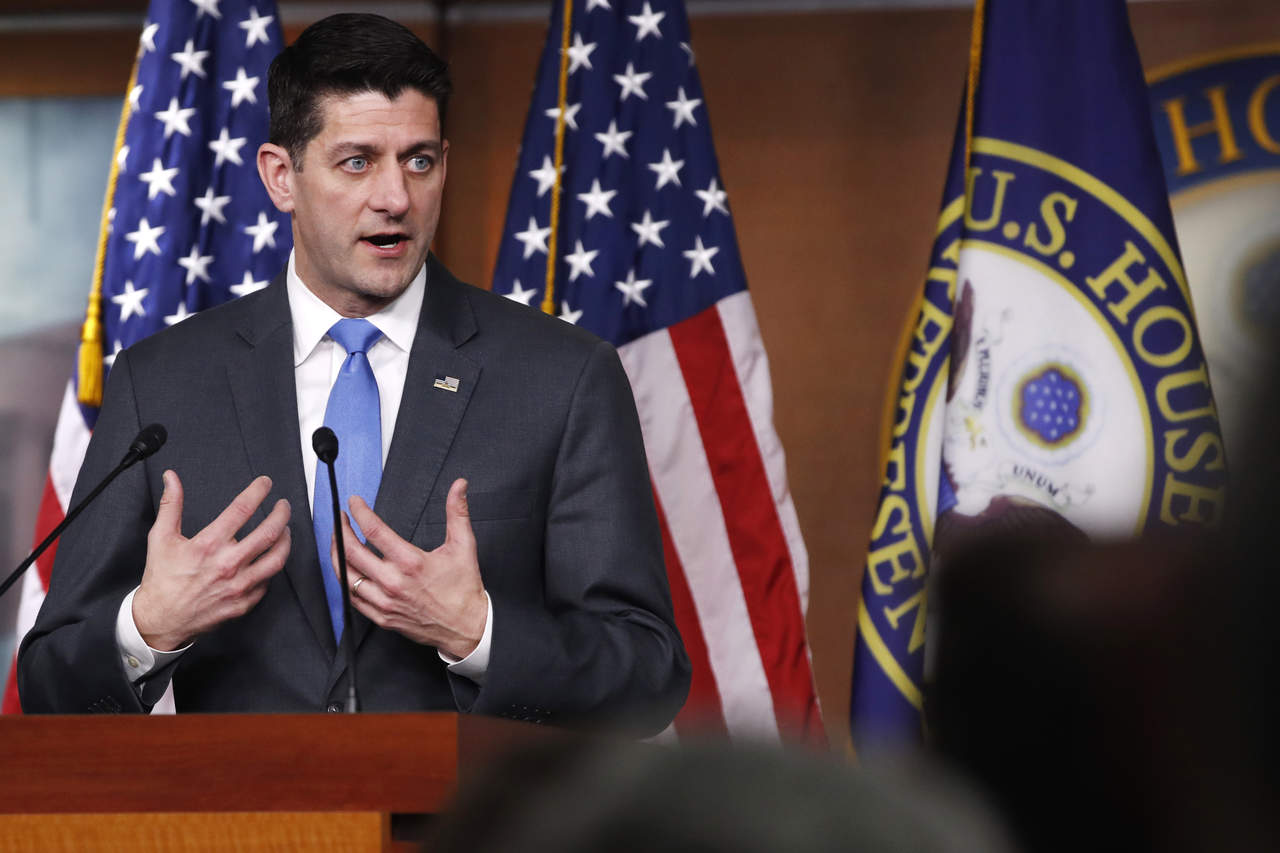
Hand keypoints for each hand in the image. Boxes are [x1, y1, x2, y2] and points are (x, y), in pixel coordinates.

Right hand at [133, 471, 291, 650]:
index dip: (258, 491)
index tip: (265, 483)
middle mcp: (228, 564)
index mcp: (209, 545)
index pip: (242, 509)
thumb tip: (171, 477)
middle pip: (269, 532)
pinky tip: (270, 558)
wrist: (161, 619)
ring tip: (285, 530)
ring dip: (286, 540)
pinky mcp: (244, 602)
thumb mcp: (161, 537)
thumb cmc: (162, 578)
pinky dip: (271, 567)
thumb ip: (171, 504)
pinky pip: (268, 582)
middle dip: (282, 513)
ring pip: (277, 558)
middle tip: (284, 505)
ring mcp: (239, 585)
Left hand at [335, 478, 487, 657]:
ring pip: (347, 576)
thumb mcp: (464, 545)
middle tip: (340, 520)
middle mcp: (393, 582)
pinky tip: (347, 570)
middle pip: (352, 552)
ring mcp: (385, 602)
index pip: (374, 531)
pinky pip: (353, 598)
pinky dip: (345, 581)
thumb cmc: (464, 588)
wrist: (466, 627)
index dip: (360, 512)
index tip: (354, 503)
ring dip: (337, 555)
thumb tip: (458, 486)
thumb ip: (457, 512)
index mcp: (411, 562)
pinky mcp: (382, 616)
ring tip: (338, 542)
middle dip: (341, 530)